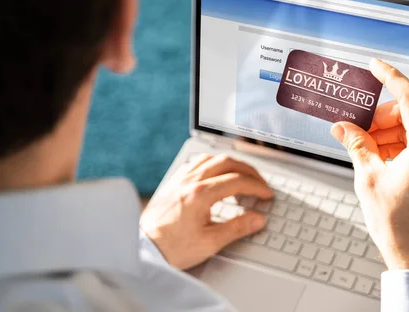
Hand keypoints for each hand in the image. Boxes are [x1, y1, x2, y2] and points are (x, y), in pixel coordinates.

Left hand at [140, 154, 272, 269]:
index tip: (267, 194)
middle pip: (227, 163)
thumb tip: (257, 219)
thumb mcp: (209, 243)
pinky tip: (216, 174)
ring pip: (211, 158)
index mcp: (200, 194)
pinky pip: (196, 162)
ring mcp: (180, 179)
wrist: (142, 249)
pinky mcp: (173, 182)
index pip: (237, 181)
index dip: (257, 187)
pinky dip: (212, 164)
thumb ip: (237, 228)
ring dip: (231, 164)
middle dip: (248, 171)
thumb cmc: (171, 248)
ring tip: (242, 176)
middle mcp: (190, 181)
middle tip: (260, 183)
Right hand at [331, 59, 408, 274]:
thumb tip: (342, 128)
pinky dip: (396, 143)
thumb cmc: (401, 225)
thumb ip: (356, 146)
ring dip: (385, 131)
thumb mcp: (369, 179)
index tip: (375, 65)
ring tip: (361, 145)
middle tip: (354, 126)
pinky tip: (375, 156)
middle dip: (379, 116)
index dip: (390, 76)